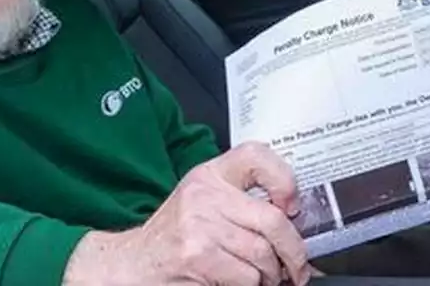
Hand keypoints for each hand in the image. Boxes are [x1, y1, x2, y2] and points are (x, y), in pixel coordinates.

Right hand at [63, 141, 310, 285]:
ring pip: (263, 253)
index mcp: (209, 175)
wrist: (132, 262)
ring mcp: (200, 225)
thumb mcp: (201, 202)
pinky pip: (247, 276)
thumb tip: (292, 216)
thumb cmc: (173, 235)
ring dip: (271, 274)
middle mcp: (204, 195)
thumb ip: (238, 199)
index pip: (255, 155)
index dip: (284, 179)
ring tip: (263, 276)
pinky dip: (252, 285)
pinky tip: (239, 281)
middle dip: (293, 250)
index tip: (293, 205)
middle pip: (273, 218)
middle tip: (297, 265)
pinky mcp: (198, 256)